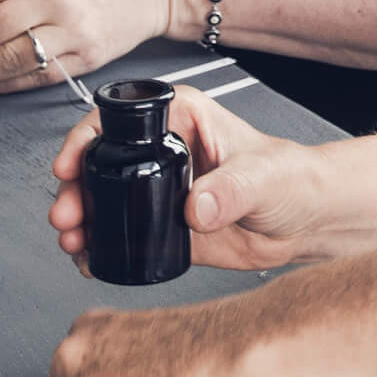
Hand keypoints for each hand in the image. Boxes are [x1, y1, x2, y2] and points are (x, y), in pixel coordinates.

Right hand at [49, 88, 328, 275]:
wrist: (309, 222)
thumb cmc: (295, 181)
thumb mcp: (264, 177)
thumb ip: (231, 189)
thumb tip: (197, 205)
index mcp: (184, 117)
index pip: (122, 118)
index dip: (87, 138)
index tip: (70, 164)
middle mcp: (166, 149)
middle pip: (104, 161)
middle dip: (76, 188)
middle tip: (67, 215)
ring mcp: (161, 188)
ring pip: (106, 198)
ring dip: (83, 219)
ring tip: (73, 241)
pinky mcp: (165, 224)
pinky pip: (123, 233)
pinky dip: (102, 246)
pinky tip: (91, 259)